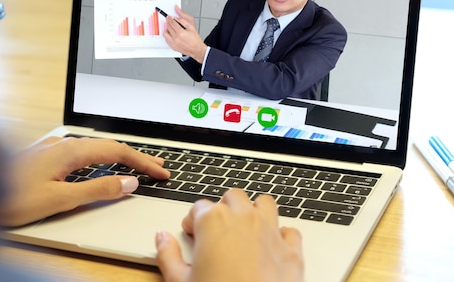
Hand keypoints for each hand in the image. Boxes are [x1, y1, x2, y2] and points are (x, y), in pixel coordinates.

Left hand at [0, 136, 169, 225]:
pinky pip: (83, 153)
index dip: (142, 162)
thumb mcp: (59, 198)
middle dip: (137, 156)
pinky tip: (102, 164)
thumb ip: (96, 189)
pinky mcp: (46, 157)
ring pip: (96, 149)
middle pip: (110, 146)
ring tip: (138, 165)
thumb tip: (127, 182)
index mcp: (70, 151)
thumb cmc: (9, 197)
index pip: (117, 151)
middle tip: (159, 167)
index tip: (161, 172)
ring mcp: (54, 149)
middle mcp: (64, 145)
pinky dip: (103, 159)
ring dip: (120, 157)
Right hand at [155, 188, 303, 281]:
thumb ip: (167, 255)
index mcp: (213, 222)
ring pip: (264, 204)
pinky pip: (289, 231)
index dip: (192, 221)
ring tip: (244, 231)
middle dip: (223, 209)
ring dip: (254, 212)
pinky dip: (281, 236)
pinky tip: (270, 249)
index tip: (191, 234)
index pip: (198, 207)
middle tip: (215, 232)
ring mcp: (270, 233)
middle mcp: (244, 219)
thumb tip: (161, 239)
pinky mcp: (292, 252)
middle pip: (232, 197)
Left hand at [163, 5, 207, 63]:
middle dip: (168, 22)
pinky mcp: (173, 47)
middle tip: (169, 20)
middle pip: (168, 27)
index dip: (170, 18)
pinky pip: (166, 40)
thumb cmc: (195, 39)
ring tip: (170, 27)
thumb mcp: (191, 27)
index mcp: (181, 33)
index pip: (172, 23)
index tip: (169, 16)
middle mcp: (176, 38)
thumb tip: (177, 17)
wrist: (196, 49)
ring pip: (165, 33)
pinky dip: (167, 36)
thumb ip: (183, 20)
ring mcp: (174, 43)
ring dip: (167, 29)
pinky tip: (171, 34)